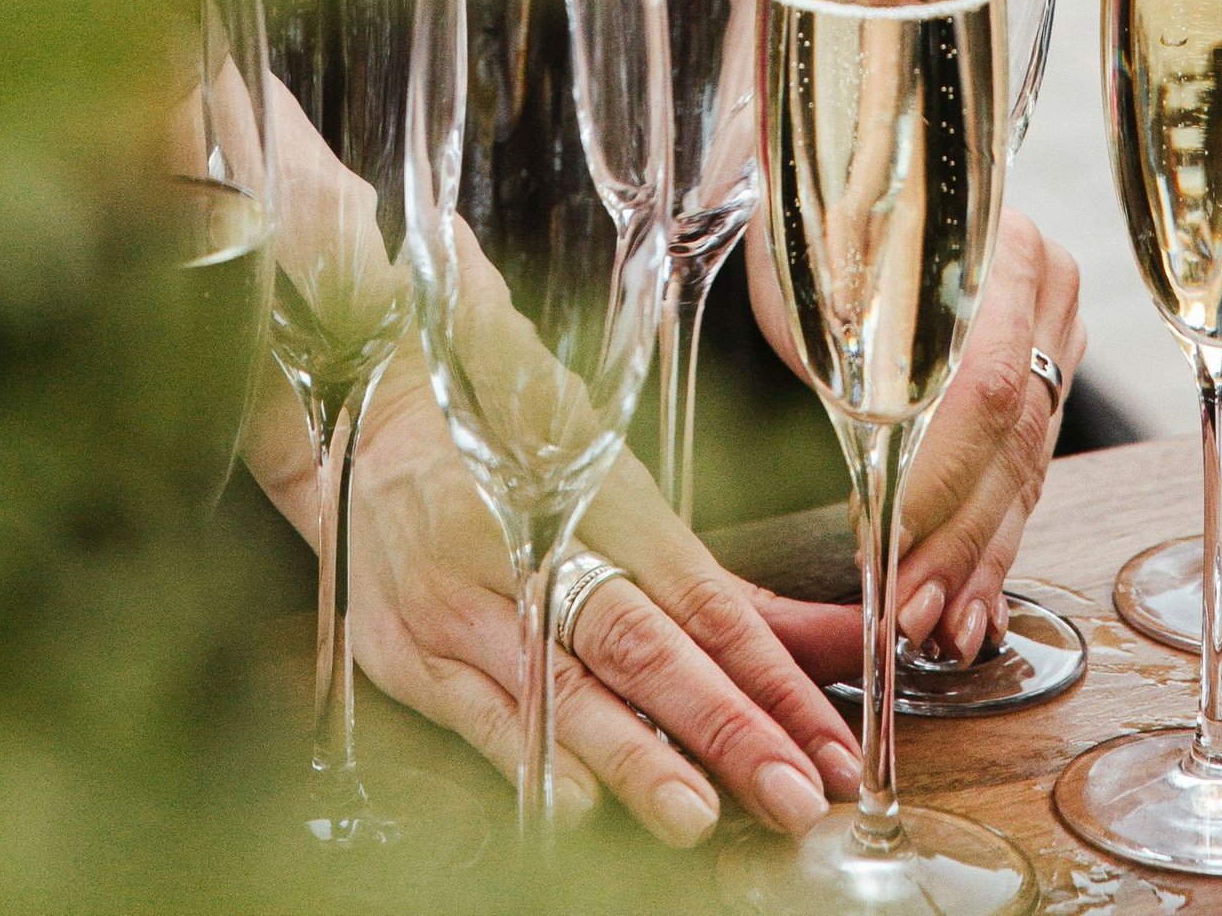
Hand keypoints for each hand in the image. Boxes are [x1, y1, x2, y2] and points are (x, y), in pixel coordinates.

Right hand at [289, 348, 864, 848]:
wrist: (374, 408)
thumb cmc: (517, 449)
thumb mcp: (622, 491)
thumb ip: (725, 587)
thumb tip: (846, 638)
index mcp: (603, 495)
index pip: (704, 599)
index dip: (773, 679)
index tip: (832, 746)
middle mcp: (537, 543)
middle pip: (642, 643)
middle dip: (725, 724)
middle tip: (793, 791)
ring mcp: (466, 597)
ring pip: (563, 683)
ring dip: (636, 755)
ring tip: (698, 813)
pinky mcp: (408, 649)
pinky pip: (477, 713)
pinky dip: (532, 758)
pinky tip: (578, 801)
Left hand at [744, 204, 1085, 675]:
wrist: (839, 204)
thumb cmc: (812, 242)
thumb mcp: (815, 282)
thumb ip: (844, 360)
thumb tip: (857, 464)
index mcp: (996, 243)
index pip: (982, 386)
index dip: (940, 476)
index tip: (890, 539)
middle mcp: (1042, 283)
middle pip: (1011, 436)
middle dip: (958, 538)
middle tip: (912, 611)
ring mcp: (1056, 334)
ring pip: (1025, 468)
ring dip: (978, 561)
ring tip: (942, 631)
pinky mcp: (1048, 384)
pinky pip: (1029, 476)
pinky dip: (992, 548)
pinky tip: (972, 610)